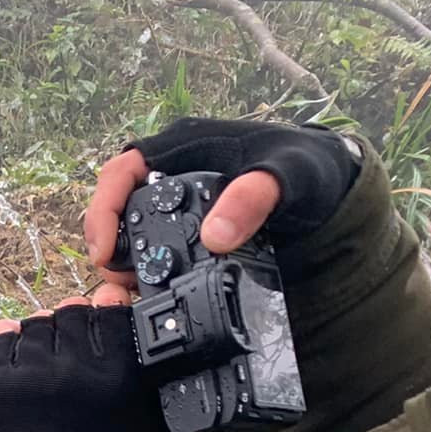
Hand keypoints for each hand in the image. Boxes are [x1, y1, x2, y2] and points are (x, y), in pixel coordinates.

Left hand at [0, 300, 188, 431]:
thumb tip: (178, 376)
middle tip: (76, 336)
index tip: (108, 310)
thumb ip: (168, 400)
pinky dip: (7, 339)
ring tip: (48, 350)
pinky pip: (0, 341)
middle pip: (73, 314)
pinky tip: (15, 344)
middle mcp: (75, 363)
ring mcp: (33, 371)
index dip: (110, 307)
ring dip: (44, 332)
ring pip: (38, 324)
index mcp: (117, 371)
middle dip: (76, 320)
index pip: (113, 311)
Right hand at [87, 118, 359, 282]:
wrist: (328, 184)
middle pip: (116, 203)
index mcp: (182, 144)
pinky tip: (155, 284)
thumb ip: (253, 200)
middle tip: (119, 280)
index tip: (104, 251)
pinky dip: (147, 263)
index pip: (121, 171)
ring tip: (135, 287)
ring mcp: (176, 193)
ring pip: (130, 225)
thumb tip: (214, 236)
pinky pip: (152, 239)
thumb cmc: (306, 169)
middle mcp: (171, 166)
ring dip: (124, 258)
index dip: (103, 211)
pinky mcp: (187, 218)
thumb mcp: (285, 178)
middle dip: (109, 244)